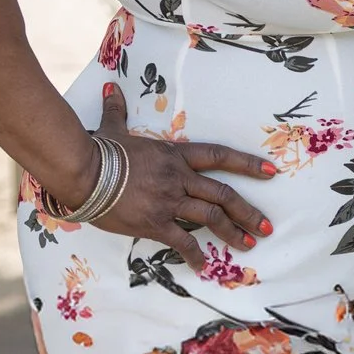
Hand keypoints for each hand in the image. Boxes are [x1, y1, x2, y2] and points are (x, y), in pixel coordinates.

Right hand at [53, 84, 278, 270]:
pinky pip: (182, 241)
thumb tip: (112, 87)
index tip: (270, 172)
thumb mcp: (113, 128)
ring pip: (211, 217)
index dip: (247, 164)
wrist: (83, 172)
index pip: (219, 156)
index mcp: (175, 155)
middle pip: (223, 194)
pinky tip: (203, 266)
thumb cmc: (98, 150)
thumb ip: (118, 110)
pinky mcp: (154, 223)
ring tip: (248, 245)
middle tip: (267, 226)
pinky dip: (194, 255)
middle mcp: (179, 178)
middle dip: (248, 211)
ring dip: (232, 232)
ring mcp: (169, 201)